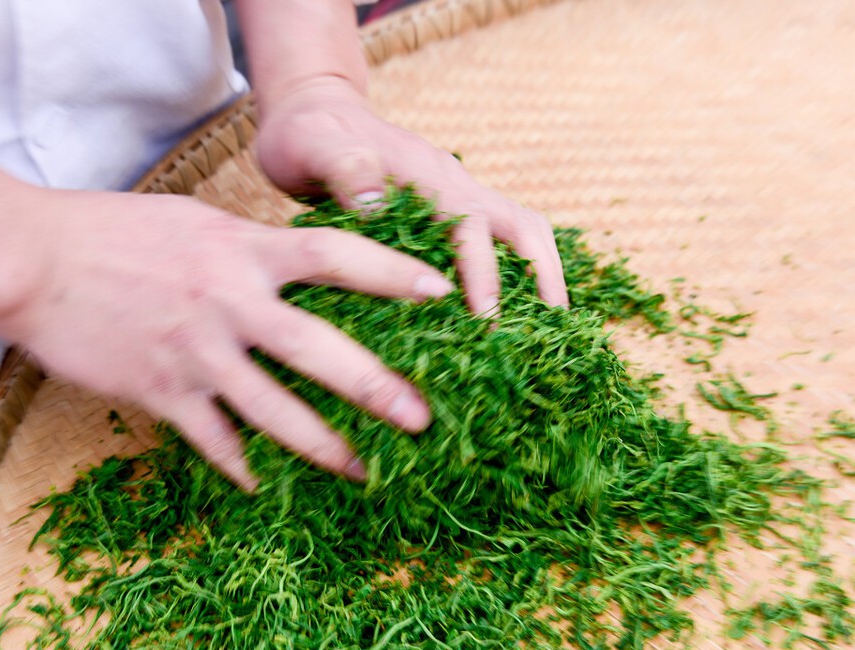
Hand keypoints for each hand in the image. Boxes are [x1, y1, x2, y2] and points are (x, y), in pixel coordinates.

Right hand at [0, 133, 454, 488]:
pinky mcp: (161, 392)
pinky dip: (243, 466)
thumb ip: (255, 249)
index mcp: (244, 252)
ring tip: (363, 472)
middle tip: (425, 420)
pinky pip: (214, 441)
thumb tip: (306, 264)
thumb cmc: (116, 231)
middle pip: (320, 351)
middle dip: (378, 388)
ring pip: (274, 411)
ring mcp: (196, 353)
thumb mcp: (198, 223)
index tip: (444, 292)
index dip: (393, 274)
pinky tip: (265, 487)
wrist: (31, 258)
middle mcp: (229, 303)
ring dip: (324, 447)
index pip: (336, 257)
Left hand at [255, 77, 568, 315]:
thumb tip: (375, 204)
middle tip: (549, 331)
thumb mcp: (310, 145)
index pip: (471, 227)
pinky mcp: (451, 211)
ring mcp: (457, 196)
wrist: (311, 114)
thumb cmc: (305, 134)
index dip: (482, 274)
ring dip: (540, 275)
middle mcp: (454, 185)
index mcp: (427, 176)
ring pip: (521, 232)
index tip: (486, 319)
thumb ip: (342, 168)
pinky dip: (515, 274)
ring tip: (546, 327)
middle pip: (522, 227)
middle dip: (542, 277)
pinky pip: (498, 242)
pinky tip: (510, 313)